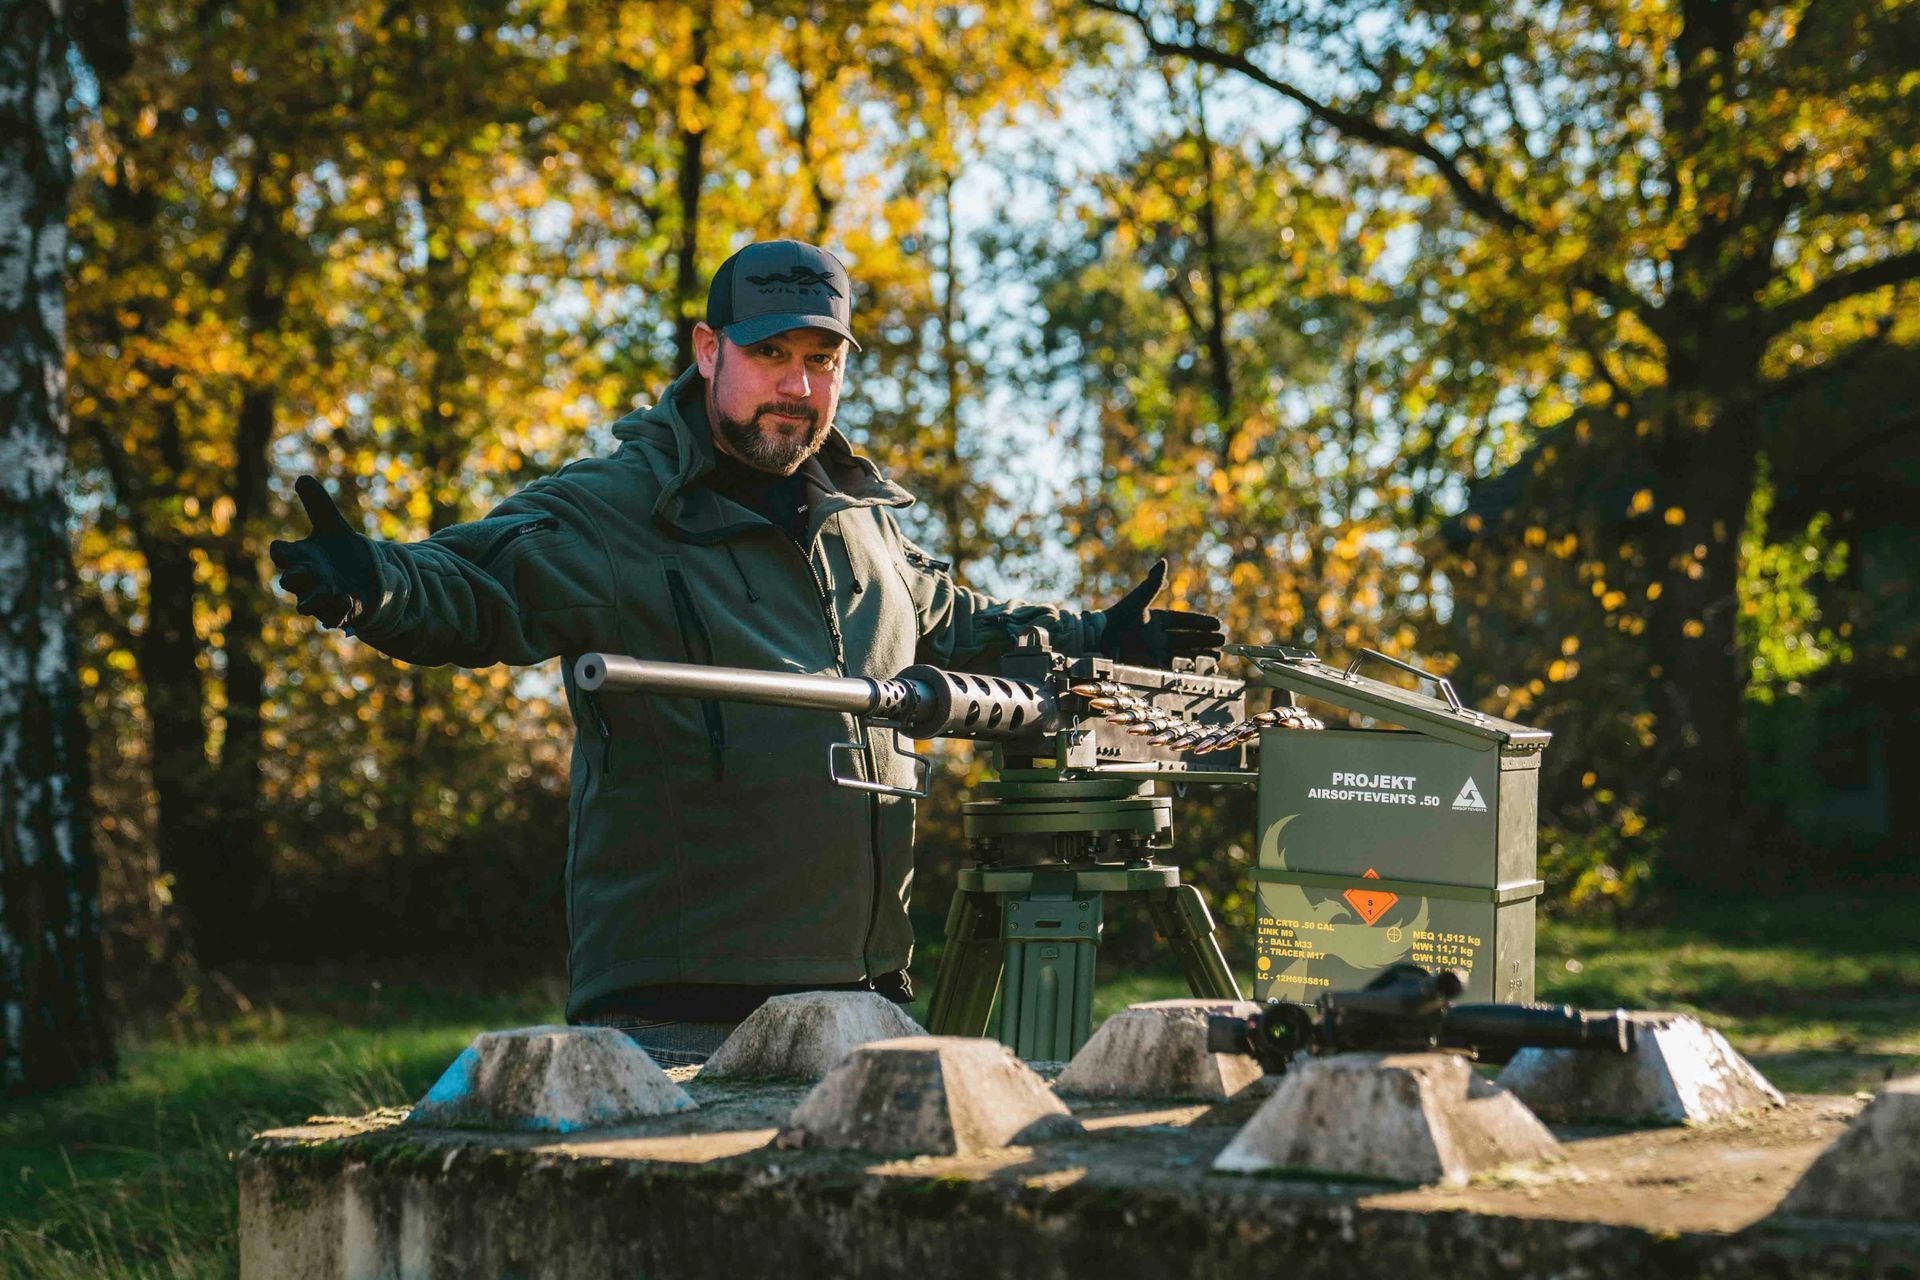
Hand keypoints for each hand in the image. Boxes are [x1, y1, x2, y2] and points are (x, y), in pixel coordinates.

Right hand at [269, 475, 377, 629]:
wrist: (364, 577)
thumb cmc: (339, 552)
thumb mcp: (332, 526)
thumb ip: (319, 505)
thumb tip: (302, 478)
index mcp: (300, 557)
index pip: (281, 554)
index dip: (279, 552)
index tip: (281, 548)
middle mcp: (306, 579)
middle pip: (289, 582)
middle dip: (295, 577)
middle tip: (306, 570)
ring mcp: (321, 597)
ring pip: (307, 605)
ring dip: (317, 598)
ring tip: (333, 590)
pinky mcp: (340, 611)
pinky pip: (332, 618)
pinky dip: (339, 612)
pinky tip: (350, 601)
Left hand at [1098, 560, 1225, 667]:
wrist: (1098, 641)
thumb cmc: (1116, 618)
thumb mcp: (1138, 600)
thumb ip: (1152, 584)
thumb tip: (1163, 561)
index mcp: (1156, 619)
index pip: (1183, 621)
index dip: (1200, 623)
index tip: (1217, 624)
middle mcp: (1158, 636)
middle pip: (1187, 639)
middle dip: (1206, 641)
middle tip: (1223, 641)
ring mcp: (1155, 651)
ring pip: (1184, 654)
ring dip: (1201, 656)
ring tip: (1219, 658)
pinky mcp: (1151, 666)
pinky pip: (1174, 668)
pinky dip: (1188, 670)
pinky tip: (1201, 673)